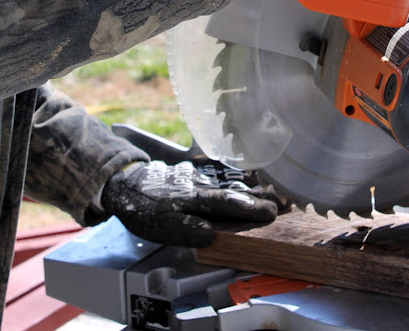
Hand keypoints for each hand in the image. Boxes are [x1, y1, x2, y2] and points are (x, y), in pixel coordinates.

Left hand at [100, 159, 278, 247]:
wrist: (125, 182)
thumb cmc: (143, 209)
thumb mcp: (158, 225)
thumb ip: (184, 229)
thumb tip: (209, 235)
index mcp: (193, 199)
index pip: (227, 205)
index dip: (249, 209)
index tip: (271, 213)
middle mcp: (200, 185)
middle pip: (234, 192)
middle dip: (258, 198)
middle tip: (283, 203)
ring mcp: (198, 178)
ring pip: (228, 183)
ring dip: (251, 189)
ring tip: (272, 193)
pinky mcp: (194, 174)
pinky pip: (219, 178)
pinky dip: (236, 181)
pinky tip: (247, 182)